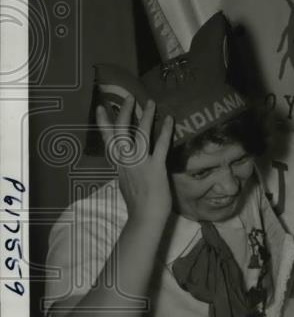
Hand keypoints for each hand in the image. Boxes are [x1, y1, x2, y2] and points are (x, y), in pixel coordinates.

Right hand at [95, 95, 173, 227]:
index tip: (100, 108)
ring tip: (150, 102)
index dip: (103, 123)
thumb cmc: (138, 205)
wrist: (144, 219)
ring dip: (145, 116)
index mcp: (119, 165)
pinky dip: (165, 130)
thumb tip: (127, 163)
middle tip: (129, 97)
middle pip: (121, 132)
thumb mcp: (126, 183)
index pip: (108, 140)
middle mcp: (126, 162)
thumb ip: (126, 169)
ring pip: (140, 134)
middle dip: (124, 113)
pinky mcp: (155, 168)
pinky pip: (161, 145)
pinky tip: (170, 119)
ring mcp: (140, 164)